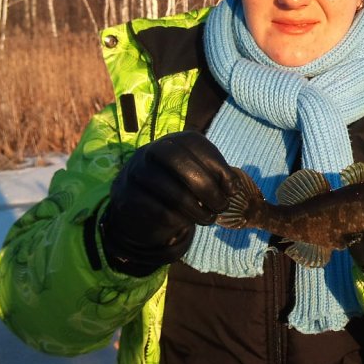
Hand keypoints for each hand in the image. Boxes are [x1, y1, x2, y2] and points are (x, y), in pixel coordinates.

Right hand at [100, 131, 234, 276]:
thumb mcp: (197, 176)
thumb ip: (216, 176)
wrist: (140, 210)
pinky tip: (187, 223)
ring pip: (170, 190)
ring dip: (197, 209)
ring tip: (208, 218)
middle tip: (221, 206)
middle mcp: (150, 152)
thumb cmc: (179, 189)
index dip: (218, 166)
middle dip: (207, 187)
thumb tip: (235, 187)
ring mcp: (136, 174)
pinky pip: (159, 211)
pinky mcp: (128, 199)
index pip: (195, 143)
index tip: (232, 189)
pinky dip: (179, 220)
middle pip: (178, 161)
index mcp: (172, 141)